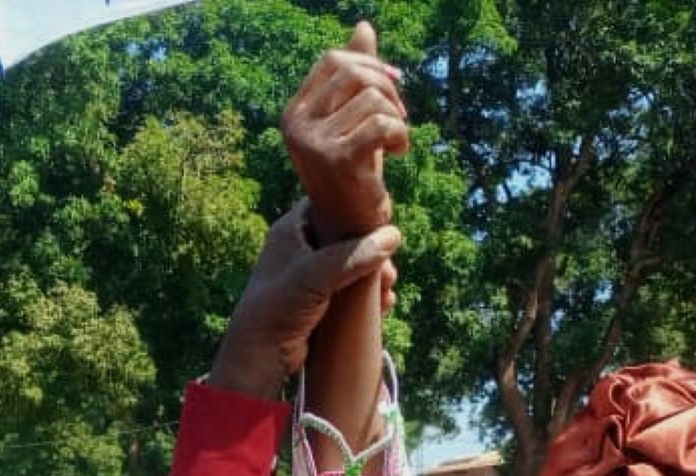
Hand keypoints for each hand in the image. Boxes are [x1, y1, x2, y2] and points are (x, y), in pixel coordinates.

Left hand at [205, 202, 402, 399]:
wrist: (260, 356)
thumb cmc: (277, 309)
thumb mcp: (315, 277)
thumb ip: (352, 255)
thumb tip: (393, 236)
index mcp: (291, 230)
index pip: (329, 204)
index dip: (356, 210)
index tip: (382, 223)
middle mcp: (301, 247)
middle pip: (347, 237)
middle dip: (373, 252)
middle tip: (387, 271)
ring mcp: (311, 275)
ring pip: (354, 264)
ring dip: (375, 275)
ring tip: (387, 290)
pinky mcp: (319, 299)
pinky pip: (351, 289)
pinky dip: (368, 295)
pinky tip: (384, 304)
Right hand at [282, 21, 411, 242]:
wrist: (352, 229)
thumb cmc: (355, 171)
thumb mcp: (353, 117)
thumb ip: (355, 75)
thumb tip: (363, 27)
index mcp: (294, 113)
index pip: (333, 61)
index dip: (370, 65)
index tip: (392, 86)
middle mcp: (296, 126)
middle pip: (353, 73)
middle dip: (387, 88)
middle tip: (399, 117)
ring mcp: (313, 144)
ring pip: (373, 98)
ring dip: (397, 117)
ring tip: (397, 141)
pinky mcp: (337, 161)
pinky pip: (382, 123)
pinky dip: (401, 133)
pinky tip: (400, 152)